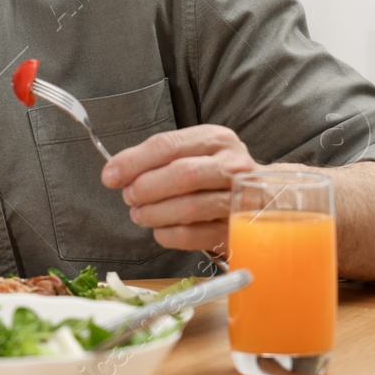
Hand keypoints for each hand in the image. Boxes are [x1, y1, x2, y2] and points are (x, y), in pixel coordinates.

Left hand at [100, 124, 258, 253]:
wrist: (264, 199)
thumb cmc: (214, 173)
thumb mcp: (191, 153)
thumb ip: (155, 158)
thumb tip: (114, 173)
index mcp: (217, 139)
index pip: (168, 145)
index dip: (133, 162)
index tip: (110, 176)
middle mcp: (234, 166)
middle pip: (182, 175)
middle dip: (146, 188)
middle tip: (129, 197)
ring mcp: (240, 199)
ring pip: (189, 207)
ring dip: (154, 214)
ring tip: (140, 214)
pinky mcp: (237, 230)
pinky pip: (195, 235)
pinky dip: (168, 235)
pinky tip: (160, 230)